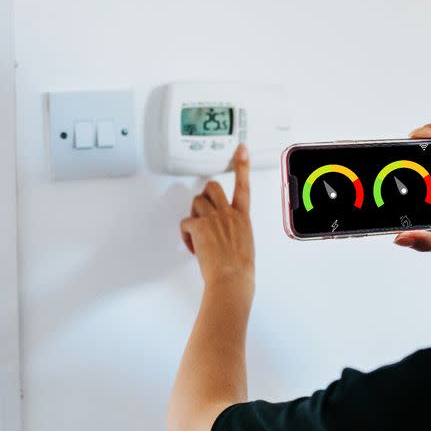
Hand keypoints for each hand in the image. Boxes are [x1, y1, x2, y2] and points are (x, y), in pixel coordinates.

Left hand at [180, 144, 254, 290]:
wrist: (232, 279)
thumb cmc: (240, 269)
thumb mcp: (245, 243)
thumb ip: (235, 230)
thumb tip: (227, 233)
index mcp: (243, 217)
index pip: (244, 185)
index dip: (242, 165)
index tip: (241, 150)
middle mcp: (229, 214)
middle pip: (213, 187)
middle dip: (205, 195)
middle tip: (203, 210)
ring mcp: (213, 219)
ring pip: (197, 203)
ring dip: (194, 216)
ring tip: (198, 234)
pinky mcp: (199, 227)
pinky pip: (185, 222)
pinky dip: (186, 234)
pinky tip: (192, 245)